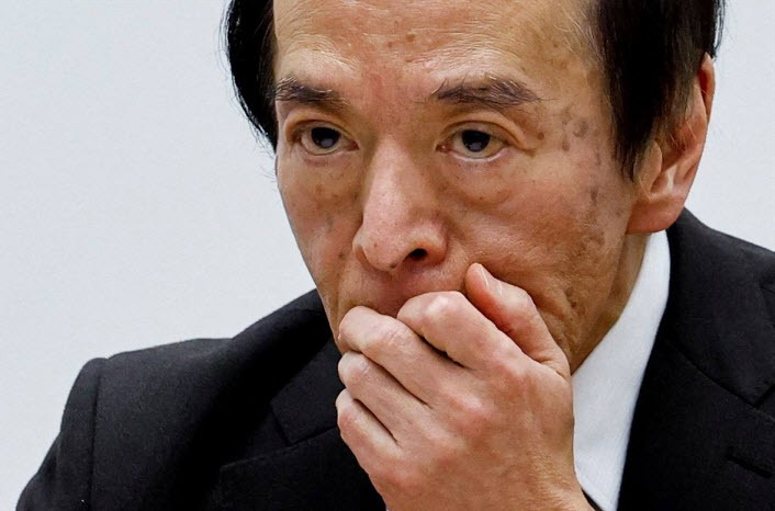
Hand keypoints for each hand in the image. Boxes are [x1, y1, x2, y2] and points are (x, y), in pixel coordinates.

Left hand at [336, 263, 590, 509]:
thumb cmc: (536, 440)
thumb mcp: (550, 372)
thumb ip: (517, 314)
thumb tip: (475, 273)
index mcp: (504, 376)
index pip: (438, 310)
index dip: (418, 306)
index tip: (417, 319)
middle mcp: (464, 409)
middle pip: (384, 339)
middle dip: (365, 325)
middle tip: (366, 328)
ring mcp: (426, 447)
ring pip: (359, 375)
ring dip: (358, 363)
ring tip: (374, 368)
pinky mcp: (396, 477)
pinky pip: (349, 418)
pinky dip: (353, 402)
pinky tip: (375, 405)